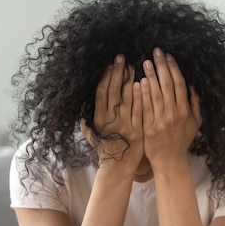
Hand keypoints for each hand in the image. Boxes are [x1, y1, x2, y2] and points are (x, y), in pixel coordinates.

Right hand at [81, 54, 143, 172]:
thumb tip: (82, 102)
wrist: (118, 167)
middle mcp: (110, 121)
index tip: (110, 64)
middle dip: (117, 72)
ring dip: (130, 80)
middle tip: (122, 57)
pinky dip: (140, 96)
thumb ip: (86, 118)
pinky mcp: (137, 130)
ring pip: (127, 98)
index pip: (101, 93)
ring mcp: (125, 125)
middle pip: (114, 92)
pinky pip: (140, 110)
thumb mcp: (91, 134)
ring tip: (133, 66)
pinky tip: (142, 83)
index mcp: (98, 120)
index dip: (106, 77)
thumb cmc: (104, 149)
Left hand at [141, 48, 201, 168]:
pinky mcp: (149, 127)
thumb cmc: (181, 141)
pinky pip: (146, 108)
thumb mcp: (195, 123)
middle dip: (162, 66)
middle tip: (155, 52)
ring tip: (145, 62)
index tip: (168, 55)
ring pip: (156, 94)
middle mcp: (174, 114)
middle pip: (168, 85)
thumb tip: (193, 86)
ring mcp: (161, 120)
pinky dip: (143, 94)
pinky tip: (139, 82)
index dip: (173, 68)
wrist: (170, 160)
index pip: (180, 84)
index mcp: (185, 111)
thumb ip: (195, 104)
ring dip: (151, 76)